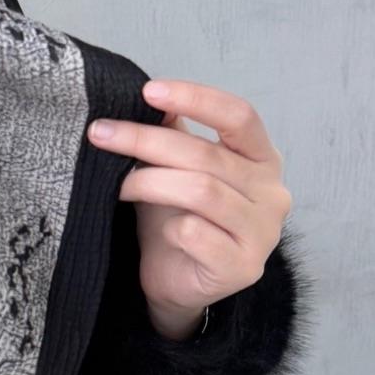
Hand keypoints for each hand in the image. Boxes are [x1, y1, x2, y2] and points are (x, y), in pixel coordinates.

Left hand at [87, 79, 292, 326]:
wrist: (176, 282)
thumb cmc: (177, 216)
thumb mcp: (174, 167)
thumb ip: (172, 132)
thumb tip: (148, 95)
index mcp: (262, 159)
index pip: (239, 116)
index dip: (196, 98)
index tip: (148, 91)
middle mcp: (273, 192)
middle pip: (207, 154)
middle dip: (146, 140)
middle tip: (101, 134)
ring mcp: (263, 232)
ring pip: (201, 191)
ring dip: (149, 182)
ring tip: (118, 184)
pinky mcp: (244, 266)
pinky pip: (196, 233)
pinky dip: (169, 226)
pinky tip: (160, 230)